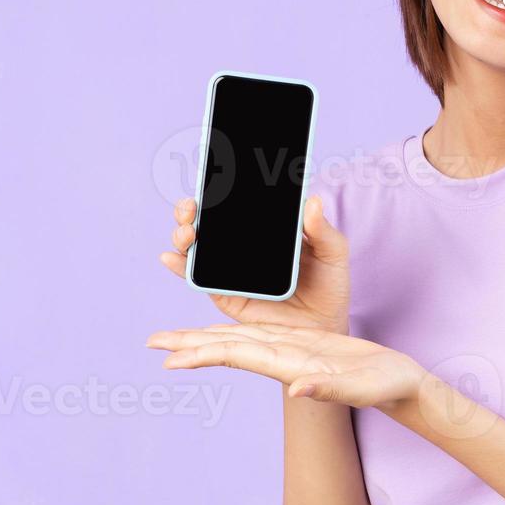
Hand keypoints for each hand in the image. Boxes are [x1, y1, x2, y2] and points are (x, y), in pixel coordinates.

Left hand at [146, 323, 427, 407]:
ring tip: (171, 335)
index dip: (202, 354)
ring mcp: (289, 350)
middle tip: (150, 341)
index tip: (167, 358)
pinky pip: (257, 329)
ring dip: (203, 335)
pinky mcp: (300, 342)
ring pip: (237, 339)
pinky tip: (220, 322)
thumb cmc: (385, 387)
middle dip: (188, 345)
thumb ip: (330, 388)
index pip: (237, 356)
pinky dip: (233, 324)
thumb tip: (297, 390)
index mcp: (290, 365)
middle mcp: (282, 358)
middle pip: (226, 348)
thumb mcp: (361, 386)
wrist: (399, 385)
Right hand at [160, 195, 349, 332]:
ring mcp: (229, 268)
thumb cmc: (329, 286)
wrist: (323, 327)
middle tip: (192, 207)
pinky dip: (179, 267)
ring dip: (182, 233)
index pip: (236, 201)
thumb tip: (312, 200)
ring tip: (187, 233)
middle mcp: (242, 243)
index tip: (211, 177)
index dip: (219, 187)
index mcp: (265, 227)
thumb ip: (323, 229)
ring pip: (196, 245)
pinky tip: (171, 258)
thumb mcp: (333, 253)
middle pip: (208, 219)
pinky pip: (196, 278)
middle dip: (191, 208)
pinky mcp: (223, 293)